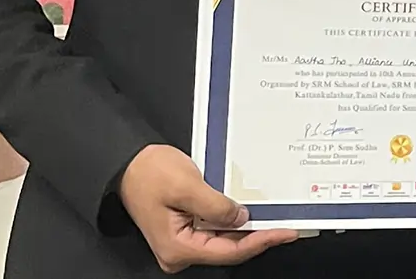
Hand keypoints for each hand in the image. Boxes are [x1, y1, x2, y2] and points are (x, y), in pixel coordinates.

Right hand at [118, 144, 297, 272]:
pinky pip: (215, 228)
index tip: (286, 232)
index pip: (229, 251)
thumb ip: (216, 207)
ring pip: (224, 238)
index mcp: (177, 248)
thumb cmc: (149, 173)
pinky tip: (252, 210)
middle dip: (258, 236)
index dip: (260, 241)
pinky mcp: (186, 228)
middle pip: (228, 248)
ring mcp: (183, 241)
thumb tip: (242, 219)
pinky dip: (234, 219)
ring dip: (248, 227)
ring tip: (276, 216)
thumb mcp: (187, 186)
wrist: (127, 163)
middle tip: (288, 224)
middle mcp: (179, 251)